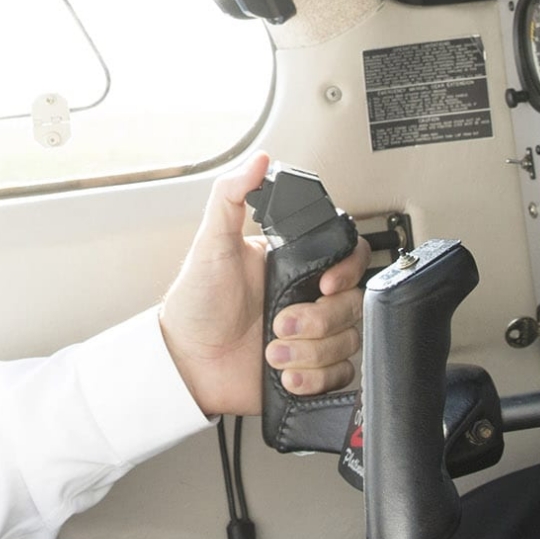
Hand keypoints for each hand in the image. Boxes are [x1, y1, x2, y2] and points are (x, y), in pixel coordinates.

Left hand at [158, 152, 366, 416]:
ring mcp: (311, 336)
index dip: (347, 271)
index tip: (324, 284)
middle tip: (279, 323)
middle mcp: (307, 299)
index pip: (348, 258)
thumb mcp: (210, 243)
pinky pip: (340, 376)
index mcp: (293, 266)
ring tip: (275, 353)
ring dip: (311, 352)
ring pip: (349, 341)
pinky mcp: (310, 371)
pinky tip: (286, 374)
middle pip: (354, 303)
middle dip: (318, 320)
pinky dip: (315, 379)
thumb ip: (231, 195)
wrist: (185, 365)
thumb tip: (258, 160)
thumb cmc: (194, 305)